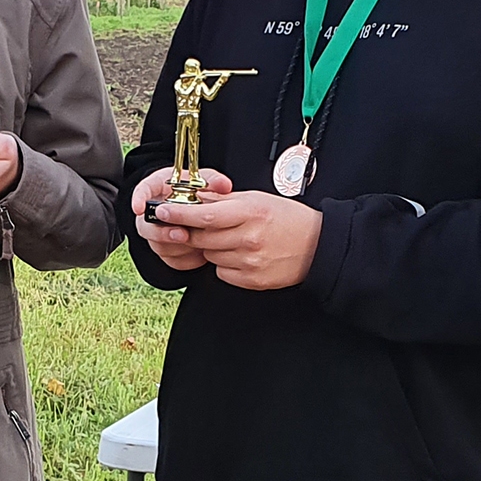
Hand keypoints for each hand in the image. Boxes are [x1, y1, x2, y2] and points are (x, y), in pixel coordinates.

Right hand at [131, 167, 232, 270]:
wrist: (204, 211)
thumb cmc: (200, 191)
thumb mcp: (206, 180)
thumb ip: (213, 180)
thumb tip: (225, 185)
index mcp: (159, 188)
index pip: (142, 190)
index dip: (138, 199)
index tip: (139, 208)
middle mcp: (154, 212)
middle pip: (145, 225)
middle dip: (162, 233)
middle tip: (183, 234)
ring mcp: (158, 232)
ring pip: (157, 245)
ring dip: (177, 247)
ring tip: (197, 245)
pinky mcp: (167, 250)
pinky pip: (171, 259)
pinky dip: (186, 259)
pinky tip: (200, 253)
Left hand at [147, 189, 321, 289]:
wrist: (318, 247)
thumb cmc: (288, 219)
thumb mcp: (258, 200)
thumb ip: (225, 201)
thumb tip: (196, 199)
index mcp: (250, 213)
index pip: (205, 215)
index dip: (179, 214)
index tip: (162, 211)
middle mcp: (249, 238)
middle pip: (202, 238)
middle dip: (192, 231)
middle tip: (193, 225)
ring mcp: (250, 262)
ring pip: (210, 256)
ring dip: (211, 248)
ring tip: (231, 239)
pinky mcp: (252, 281)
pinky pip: (222, 272)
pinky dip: (223, 263)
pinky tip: (240, 255)